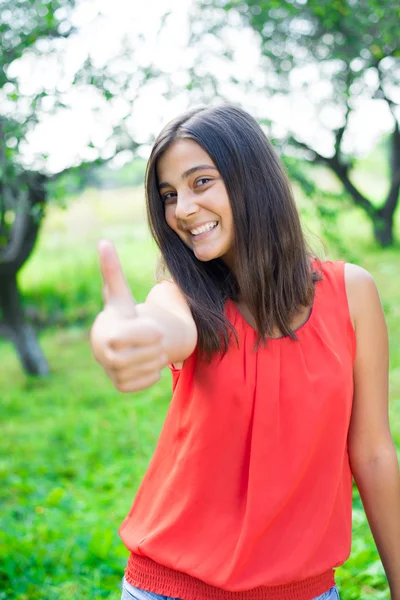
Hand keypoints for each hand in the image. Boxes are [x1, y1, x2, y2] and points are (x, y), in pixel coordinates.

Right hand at [90, 240, 166, 391]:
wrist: (118, 342)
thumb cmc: (122, 314)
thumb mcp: (120, 294)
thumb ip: (112, 271)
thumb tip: (104, 241)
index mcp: (105, 333)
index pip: (133, 337)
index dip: (148, 332)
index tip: (154, 326)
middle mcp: (103, 356)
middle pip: (147, 354)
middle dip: (156, 346)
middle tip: (152, 339)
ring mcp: (111, 373)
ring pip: (150, 368)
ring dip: (157, 358)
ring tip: (148, 348)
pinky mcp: (121, 386)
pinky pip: (149, 381)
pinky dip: (153, 373)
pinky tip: (144, 362)